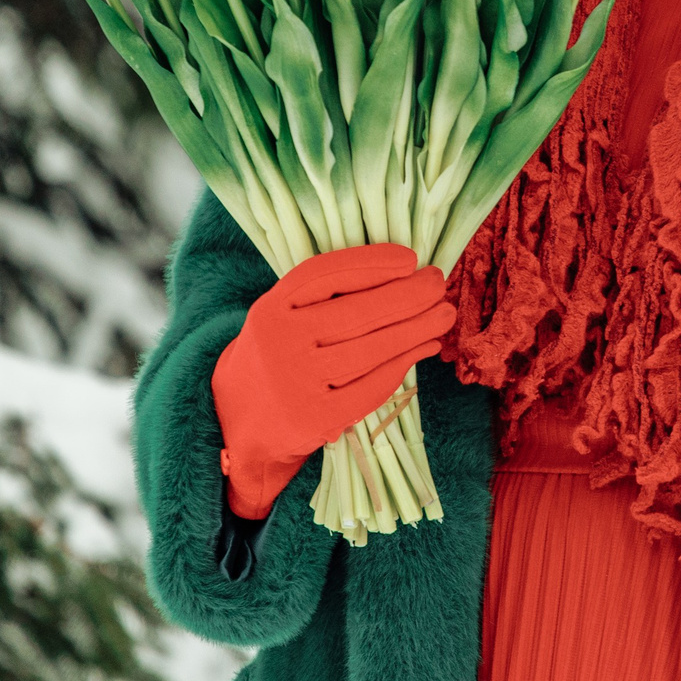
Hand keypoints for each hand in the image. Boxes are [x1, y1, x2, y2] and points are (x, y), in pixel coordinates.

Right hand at [211, 243, 454, 518]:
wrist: (236, 421)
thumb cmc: (275, 355)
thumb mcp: (281, 315)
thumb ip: (323, 296)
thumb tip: (400, 272)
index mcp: (270, 309)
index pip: (324, 275)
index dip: (371, 264)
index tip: (410, 258)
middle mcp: (280, 344)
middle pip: (354, 312)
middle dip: (406, 296)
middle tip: (438, 283)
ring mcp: (296, 384)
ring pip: (369, 351)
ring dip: (415, 329)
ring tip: (443, 313)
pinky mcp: (315, 419)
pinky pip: (369, 389)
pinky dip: (402, 365)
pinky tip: (423, 348)